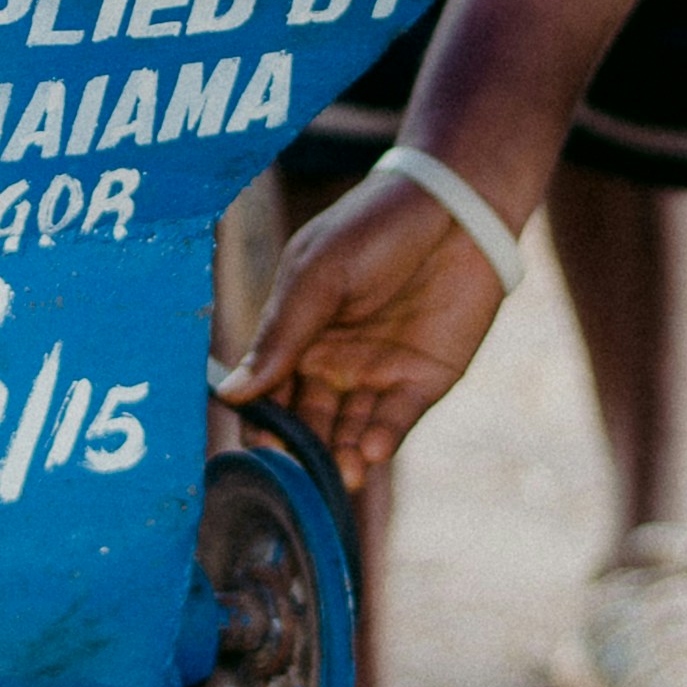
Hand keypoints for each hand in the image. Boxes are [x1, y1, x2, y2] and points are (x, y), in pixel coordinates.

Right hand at [210, 171, 507, 491]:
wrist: (455, 207)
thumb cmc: (372, 228)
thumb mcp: (315, 277)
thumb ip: (279, 337)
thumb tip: (231, 393)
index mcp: (296, 338)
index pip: (267, 396)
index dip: (260, 427)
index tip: (260, 452)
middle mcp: (332, 365)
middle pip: (307, 425)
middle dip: (302, 455)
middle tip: (300, 479)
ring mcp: (377, 376)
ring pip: (350, 432)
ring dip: (342, 457)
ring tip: (343, 473)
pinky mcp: (423, 382)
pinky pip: (396, 420)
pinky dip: (381, 439)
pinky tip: (372, 451)